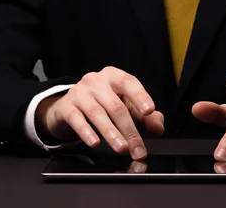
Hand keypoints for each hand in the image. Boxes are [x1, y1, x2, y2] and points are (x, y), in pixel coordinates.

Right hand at [36, 66, 164, 159]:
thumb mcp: (125, 106)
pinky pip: (77, 120)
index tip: (149, 111)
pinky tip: (95, 143)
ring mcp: (79, 93)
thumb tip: (158, 127)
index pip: (129, 83)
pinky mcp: (66, 107)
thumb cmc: (102, 103)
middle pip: (116, 106)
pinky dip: (87, 132)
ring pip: (98, 114)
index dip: (140, 96)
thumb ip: (145, 117)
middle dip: (129, 130)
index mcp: (114, 76)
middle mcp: (96, 81)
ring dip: (111, 133)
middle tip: (138, 148)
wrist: (69, 106)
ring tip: (122, 148)